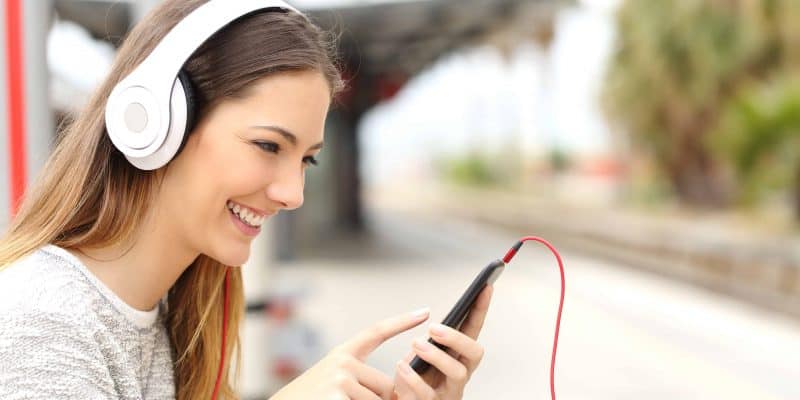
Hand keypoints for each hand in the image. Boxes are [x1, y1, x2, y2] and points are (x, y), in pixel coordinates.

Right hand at [270, 308, 430, 399]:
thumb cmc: (311, 398)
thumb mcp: (334, 380)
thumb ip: (359, 377)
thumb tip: (394, 390)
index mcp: (342, 354)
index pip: (377, 332)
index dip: (402, 321)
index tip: (424, 311)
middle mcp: (342, 361)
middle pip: (386, 384)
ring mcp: (341, 377)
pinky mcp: (339, 393)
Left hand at [392, 284, 493, 399]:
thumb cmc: (412, 383)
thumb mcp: (420, 356)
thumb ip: (427, 341)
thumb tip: (428, 318)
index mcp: (457, 357)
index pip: (473, 329)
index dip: (480, 309)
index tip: (486, 287)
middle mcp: (459, 374)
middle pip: (475, 353)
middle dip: (458, 337)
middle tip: (435, 328)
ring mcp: (450, 391)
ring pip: (458, 373)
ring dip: (437, 356)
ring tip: (417, 344)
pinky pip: (428, 394)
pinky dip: (414, 378)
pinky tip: (402, 367)